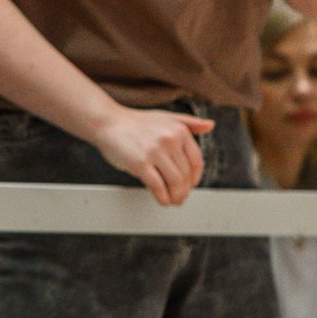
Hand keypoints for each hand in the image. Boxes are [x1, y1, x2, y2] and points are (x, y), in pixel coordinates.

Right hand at [91, 105, 213, 206]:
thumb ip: (189, 122)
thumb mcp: (165, 117)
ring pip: (175, 182)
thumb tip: (210, 125)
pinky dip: (162, 198)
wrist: (106, 122)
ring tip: (172, 201)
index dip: (195, 178)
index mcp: (179, 130)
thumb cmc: (134, 122)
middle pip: (186, 175)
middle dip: (184, 191)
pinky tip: (162, 200)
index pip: (196, 162)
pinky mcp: (140, 163)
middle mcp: (169, 139)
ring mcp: (155, 151)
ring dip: (176, 197)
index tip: (190, 185)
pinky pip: (158, 186)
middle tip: (180, 197)